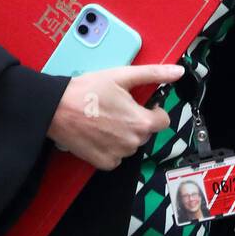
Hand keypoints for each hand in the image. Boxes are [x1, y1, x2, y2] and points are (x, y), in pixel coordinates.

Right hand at [46, 64, 185, 170]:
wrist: (57, 109)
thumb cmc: (88, 90)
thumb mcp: (122, 76)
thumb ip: (153, 74)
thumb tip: (177, 72)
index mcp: (141, 122)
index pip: (163, 121)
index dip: (153, 111)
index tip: (142, 105)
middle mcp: (133, 142)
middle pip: (145, 132)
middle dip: (135, 121)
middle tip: (116, 108)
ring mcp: (119, 155)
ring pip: (130, 144)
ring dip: (123, 134)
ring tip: (104, 119)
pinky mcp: (104, 163)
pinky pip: (116, 156)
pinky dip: (110, 147)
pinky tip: (98, 132)